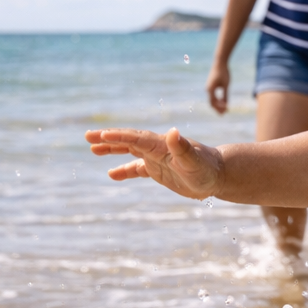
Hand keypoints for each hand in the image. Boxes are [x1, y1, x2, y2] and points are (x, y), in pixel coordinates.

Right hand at [85, 127, 222, 199]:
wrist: (219, 175)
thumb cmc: (208, 168)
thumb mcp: (194, 161)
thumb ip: (183, 147)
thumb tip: (173, 132)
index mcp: (162, 144)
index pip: (137, 138)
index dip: (119, 137)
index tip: (101, 134)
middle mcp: (157, 148)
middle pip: (128, 140)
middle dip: (108, 138)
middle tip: (87, 136)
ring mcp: (157, 158)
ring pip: (130, 151)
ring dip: (112, 149)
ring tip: (92, 148)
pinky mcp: (159, 170)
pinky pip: (137, 168)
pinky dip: (125, 170)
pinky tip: (112, 174)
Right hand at [206, 64, 229, 113]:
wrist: (219, 62)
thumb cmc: (223, 73)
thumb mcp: (226, 85)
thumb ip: (225, 94)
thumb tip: (226, 104)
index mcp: (210, 89)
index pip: (214, 102)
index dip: (220, 108)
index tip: (227, 109)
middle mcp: (208, 89)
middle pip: (212, 103)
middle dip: (218, 109)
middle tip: (225, 114)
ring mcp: (209, 88)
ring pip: (213, 100)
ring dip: (218, 105)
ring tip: (225, 109)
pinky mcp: (211, 86)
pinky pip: (214, 96)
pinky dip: (218, 100)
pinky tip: (224, 102)